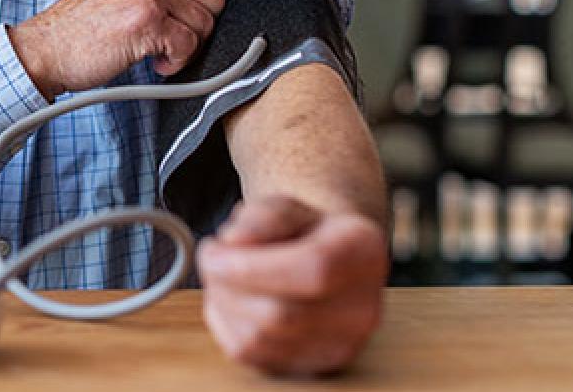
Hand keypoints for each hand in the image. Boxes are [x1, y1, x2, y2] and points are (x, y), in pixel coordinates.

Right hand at [6, 0, 227, 98]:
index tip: (193, 9)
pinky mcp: (147, 20)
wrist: (48, 47)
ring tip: (155, 48)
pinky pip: (189, 46)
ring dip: (186, 47)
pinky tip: (153, 61)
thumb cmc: (87, 23)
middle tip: (169, 37)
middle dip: (199, 26)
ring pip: (206, 24)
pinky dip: (176, 63)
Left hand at [195, 195, 387, 375]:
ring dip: (223, 303)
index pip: (312, 268)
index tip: (214, 251)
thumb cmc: (302, 231)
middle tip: (210, 258)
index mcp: (362, 252)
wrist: (325, 263)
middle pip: (281, 313)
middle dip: (227, 284)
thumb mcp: (285, 206)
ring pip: (260, 338)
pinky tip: (232, 299)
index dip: (252, 265)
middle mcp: (362, 307)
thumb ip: (262, 216)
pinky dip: (226, 324)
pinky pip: (250, 354)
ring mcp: (341, 345)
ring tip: (223, 275)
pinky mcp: (313, 367)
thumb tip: (234, 240)